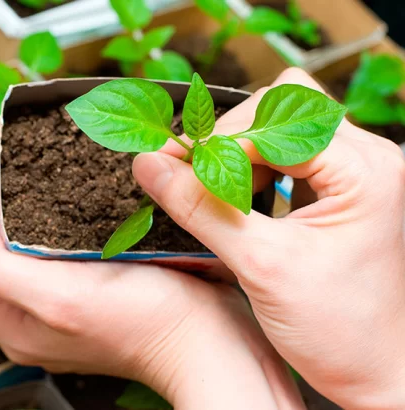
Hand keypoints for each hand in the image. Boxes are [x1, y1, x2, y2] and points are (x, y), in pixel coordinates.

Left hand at [0, 178, 304, 408]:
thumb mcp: (58, 297)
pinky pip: (57, 259)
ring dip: (29, 218)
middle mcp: (31, 322)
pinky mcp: (90, 301)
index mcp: (13, 323)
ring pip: (24, 256)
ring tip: (48, 189)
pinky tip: (80, 212)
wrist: (210, 343)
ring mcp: (61, 312)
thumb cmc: (145, 321)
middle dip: (0, 214)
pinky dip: (58, 231)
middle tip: (23, 180)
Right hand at [133, 68, 404, 408]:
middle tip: (189, 173)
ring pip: (282, 127)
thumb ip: (201, 209)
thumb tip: (149, 165)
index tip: (170, 164)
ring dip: (239, 152)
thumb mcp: (260, 266)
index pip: (274, 120)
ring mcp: (355, 174)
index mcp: (365, 170)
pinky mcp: (341, 191)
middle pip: (282, 107)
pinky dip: (252, 169)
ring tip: (214, 190)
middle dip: (229, 138)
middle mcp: (367, 160)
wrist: (376, 372)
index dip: (217, 140)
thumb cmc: (339, 330)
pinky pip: (288, 155)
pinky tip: (236, 199)